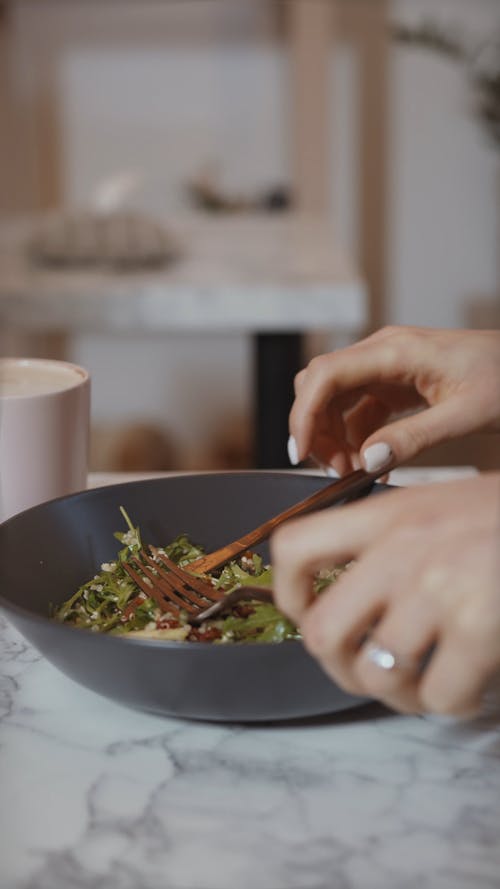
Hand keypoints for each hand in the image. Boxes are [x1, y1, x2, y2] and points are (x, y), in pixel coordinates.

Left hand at [271, 473, 499, 716]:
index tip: (307, 613)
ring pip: (377, 674)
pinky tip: (466, 688)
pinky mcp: (478, 627)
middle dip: (338, 667)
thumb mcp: (435, 503)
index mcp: (386, 514)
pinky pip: (440, 696)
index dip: (287, 593)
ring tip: (419, 686)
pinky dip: (449, 705)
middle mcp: (402, 549)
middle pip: (322, 631)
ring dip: (395, 696)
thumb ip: (386, 540)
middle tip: (364, 670)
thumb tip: (345, 598)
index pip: (294, 547)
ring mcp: (439, 589)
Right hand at [288, 326, 499, 474]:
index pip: (326, 374)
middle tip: (336, 469)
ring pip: (335, 400)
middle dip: (317, 429)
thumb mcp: (468, 414)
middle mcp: (383, 353)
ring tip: (356, 470)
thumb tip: (368, 460)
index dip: (304, 413)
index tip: (301, 452)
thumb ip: (416, 438)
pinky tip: (372, 462)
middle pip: (321, 386)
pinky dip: (356, 437)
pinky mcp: (395, 384)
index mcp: (397, 351)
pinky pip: (359, 410)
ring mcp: (387, 368)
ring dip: (335, 437)